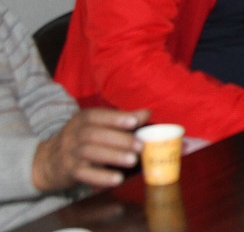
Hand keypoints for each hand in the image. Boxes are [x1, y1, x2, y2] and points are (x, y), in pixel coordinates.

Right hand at [31, 108, 148, 192]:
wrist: (47, 161)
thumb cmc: (81, 139)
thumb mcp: (96, 125)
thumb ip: (121, 120)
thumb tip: (146, 113)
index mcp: (82, 119)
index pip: (96, 116)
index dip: (115, 118)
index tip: (134, 122)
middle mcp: (73, 134)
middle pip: (94, 135)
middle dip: (119, 140)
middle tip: (140, 146)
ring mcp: (69, 153)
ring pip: (89, 153)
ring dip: (113, 156)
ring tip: (133, 160)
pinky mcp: (69, 172)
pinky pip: (84, 174)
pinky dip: (101, 177)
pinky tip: (118, 179)